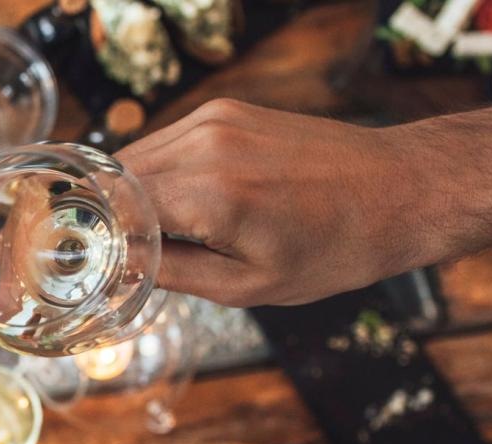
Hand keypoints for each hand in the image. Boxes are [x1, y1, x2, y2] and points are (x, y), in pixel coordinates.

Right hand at [118, 99, 459, 306]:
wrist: (403, 189)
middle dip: (108, 215)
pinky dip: (161, 172)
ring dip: (131, 193)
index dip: (94, 238)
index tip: (89, 262)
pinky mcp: (226, 109)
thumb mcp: (249, 286)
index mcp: (210, 194)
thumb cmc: (339, 247)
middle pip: (115, 179)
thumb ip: (173, 272)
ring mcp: (216, 118)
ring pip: (136, 157)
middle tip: (115, 253)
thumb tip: (119, 265)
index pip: (112, 210)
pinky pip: (168, 142)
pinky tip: (184, 202)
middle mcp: (206, 144)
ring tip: (156, 231)